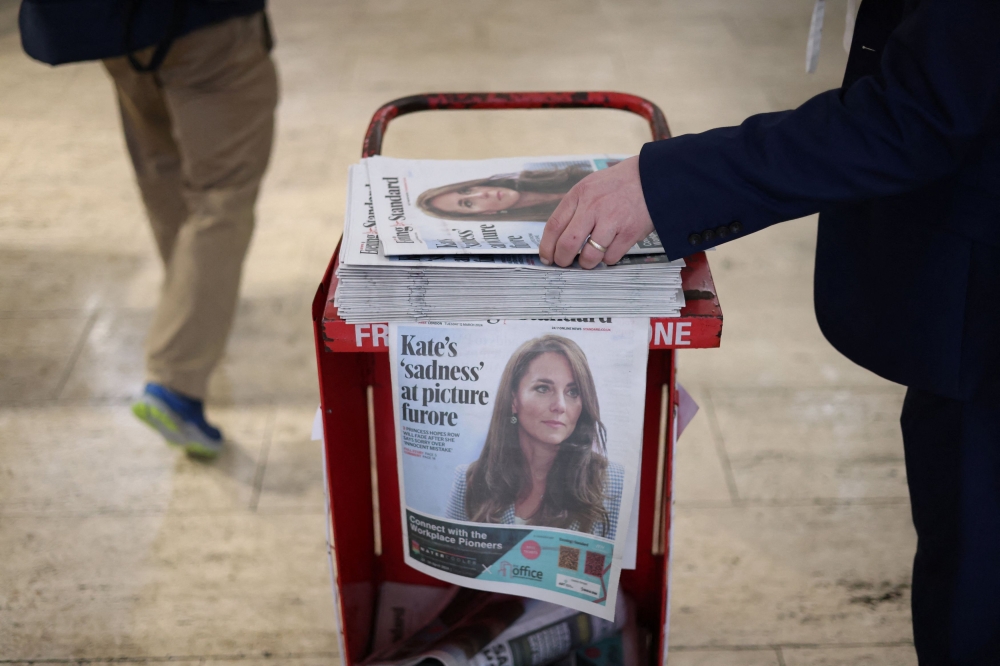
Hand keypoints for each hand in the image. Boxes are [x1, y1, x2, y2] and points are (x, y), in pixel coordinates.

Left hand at [539, 156, 654, 268]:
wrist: (652, 177)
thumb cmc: (617, 185)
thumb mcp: (589, 186)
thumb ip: (574, 209)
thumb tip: (557, 239)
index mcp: (579, 194)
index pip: (554, 226)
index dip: (546, 247)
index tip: (546, 257)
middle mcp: (593, 207)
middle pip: (567, 244)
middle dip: (562, 260)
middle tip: (564, 263)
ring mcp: (612, 220)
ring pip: (590, 256)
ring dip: (586, 263)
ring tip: (588, 259)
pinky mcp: (630, 232)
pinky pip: (611, 257)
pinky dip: (607, 259)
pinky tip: (610, 249)